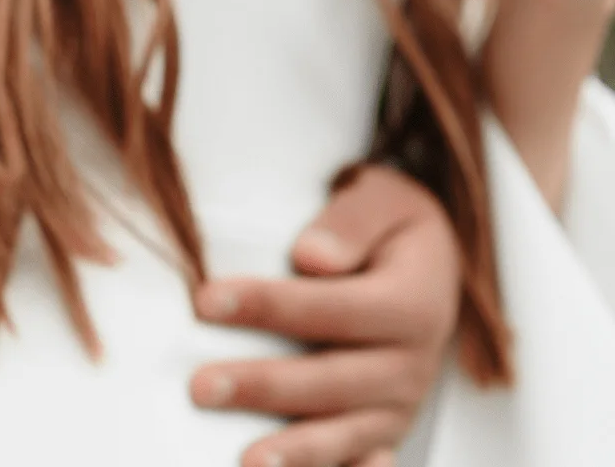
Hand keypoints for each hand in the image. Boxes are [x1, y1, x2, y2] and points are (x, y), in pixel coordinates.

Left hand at [189, 166, 460, 466]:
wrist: (437, 265)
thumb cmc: (394, 224)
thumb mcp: (384, 198)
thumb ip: (350, 222)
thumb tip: (310, 257)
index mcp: (412, 303)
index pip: (332, 308)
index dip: (269, 305)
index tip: (206, 300)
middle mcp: (411, 364)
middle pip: (331, 381)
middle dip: (263, 386)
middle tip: (201, 386)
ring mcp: (400, 407)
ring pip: (344, 437)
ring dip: (294, 453)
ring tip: (245, 462)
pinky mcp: (385, 432)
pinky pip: (358, 463)